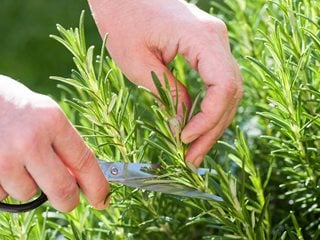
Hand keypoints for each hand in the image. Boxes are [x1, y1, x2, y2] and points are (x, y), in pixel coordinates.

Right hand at [0, 75, 108, 211]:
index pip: (84, 161)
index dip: (97, 185)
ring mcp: (5, 157)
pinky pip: (4, 193)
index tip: (103, 199)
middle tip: (68, 200)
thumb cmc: (15, 106)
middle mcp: (31, 140)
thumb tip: (79, 177)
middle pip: (62, 189)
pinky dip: (6, 185)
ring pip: (29, 193)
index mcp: (53, 121)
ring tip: (19, 161)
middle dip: (69, 201)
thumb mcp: (45, 115)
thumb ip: (63, 143)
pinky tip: (2, 163)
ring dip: (29, 185)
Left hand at [88, 0, 242, 166]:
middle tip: (191, 158)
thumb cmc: (121, 18)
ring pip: (226, 90)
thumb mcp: (138, 62)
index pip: (224, 87)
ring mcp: (214, 41)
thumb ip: (167, 93)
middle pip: (230, 93)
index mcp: (203, 38)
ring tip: (192, 149)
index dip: (208, 119)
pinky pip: (216, 82)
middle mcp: (217, 37)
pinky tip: (194, 125)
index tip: (184, 139)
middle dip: (211, 129)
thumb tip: (182, 124)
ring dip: (211, 122)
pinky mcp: (206, 46)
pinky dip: (207, 107)